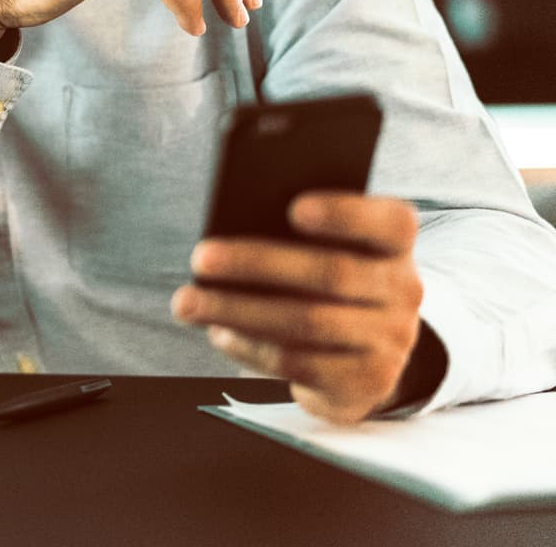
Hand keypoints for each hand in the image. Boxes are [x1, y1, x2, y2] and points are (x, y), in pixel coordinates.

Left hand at [172, 193, 426, 424]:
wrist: (362, 354)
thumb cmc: (324, 283)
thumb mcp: (326, 252)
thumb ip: (297, 238)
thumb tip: (230, 237)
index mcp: (395, 246)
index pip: (392, 223)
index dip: (346, 214)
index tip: (294, 207)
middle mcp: (404, 292)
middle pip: (332, 273)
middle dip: (256, 263)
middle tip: (199, 258)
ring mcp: (390, 341)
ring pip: (307, 322)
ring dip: (236, 310)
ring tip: (186, 302)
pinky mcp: (366, 383)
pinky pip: (298, 362)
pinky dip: (250, 346)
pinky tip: (217, 332)